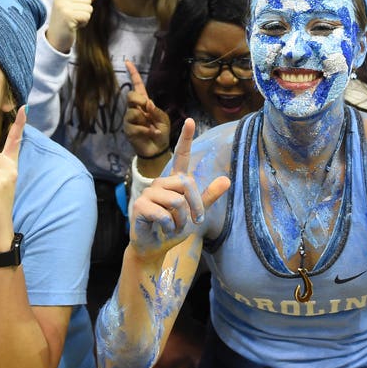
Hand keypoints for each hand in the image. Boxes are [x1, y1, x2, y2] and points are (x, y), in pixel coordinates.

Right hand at [45, 0, 97, 53]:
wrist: (55, 39)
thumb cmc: (66, 23)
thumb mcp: (73, 8)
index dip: (83, 2)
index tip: (71, 10)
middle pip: (87, 0)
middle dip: (84, 11)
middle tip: (72, 18)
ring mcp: (63, 7)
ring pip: (89, 8)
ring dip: (84, 18)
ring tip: (73, 22)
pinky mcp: (68, 16)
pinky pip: (87, 16)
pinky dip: (83, 23)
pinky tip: (74, 26)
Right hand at [123, 60, 171, 163]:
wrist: (158, 150)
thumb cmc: (161, 132)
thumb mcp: (163, 119)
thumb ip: (156, 110)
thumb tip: (147, 103)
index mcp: (145, 103)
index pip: (137, 86)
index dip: (133, 74)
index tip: (127, 61)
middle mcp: (135, 109)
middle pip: (131, 95)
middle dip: (139, 100)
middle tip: (147, 109)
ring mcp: (130, 120)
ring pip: (132, 112)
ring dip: (145, 120)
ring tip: (152, 128)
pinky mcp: (129, 130)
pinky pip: (135, 125)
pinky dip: (146, 130)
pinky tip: (150, 134)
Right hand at [130, 119, 229, 259]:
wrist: (155, 246)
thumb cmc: (174, 228)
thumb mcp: (195, 214)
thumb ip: (208, 197)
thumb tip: (227, 179)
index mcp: (174, 181)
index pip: (181, 156)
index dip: (185, 138)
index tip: (190, 120)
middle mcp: (160, 182)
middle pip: (186, 184)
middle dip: (195, 207)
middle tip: (192, 222)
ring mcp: (148, 192)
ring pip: (177, 201)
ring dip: (180, 220)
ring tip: (173, 227)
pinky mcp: (140, 205)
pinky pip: (164, 214)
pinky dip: (169, 227)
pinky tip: (162, 229)